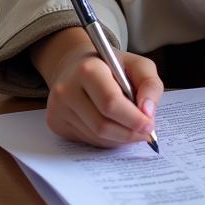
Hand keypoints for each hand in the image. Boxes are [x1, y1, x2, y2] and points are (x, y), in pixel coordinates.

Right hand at [31, 28, 162, 147]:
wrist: (77, 66)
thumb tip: (148, 113)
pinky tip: (116, 129)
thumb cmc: (112, 66)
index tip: (149, 126)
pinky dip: (107, 140)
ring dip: (119, 138)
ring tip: (133, 130)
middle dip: (128, 133)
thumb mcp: (137, 64)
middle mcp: (67, 90)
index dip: (132, 118)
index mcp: (88, 69)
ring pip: (95, 136)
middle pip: (102, 125)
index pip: (110, 102)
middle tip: (145, 133)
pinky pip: (87, 140)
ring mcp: (58, 108)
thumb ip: (149, 84)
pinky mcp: (55, 123)